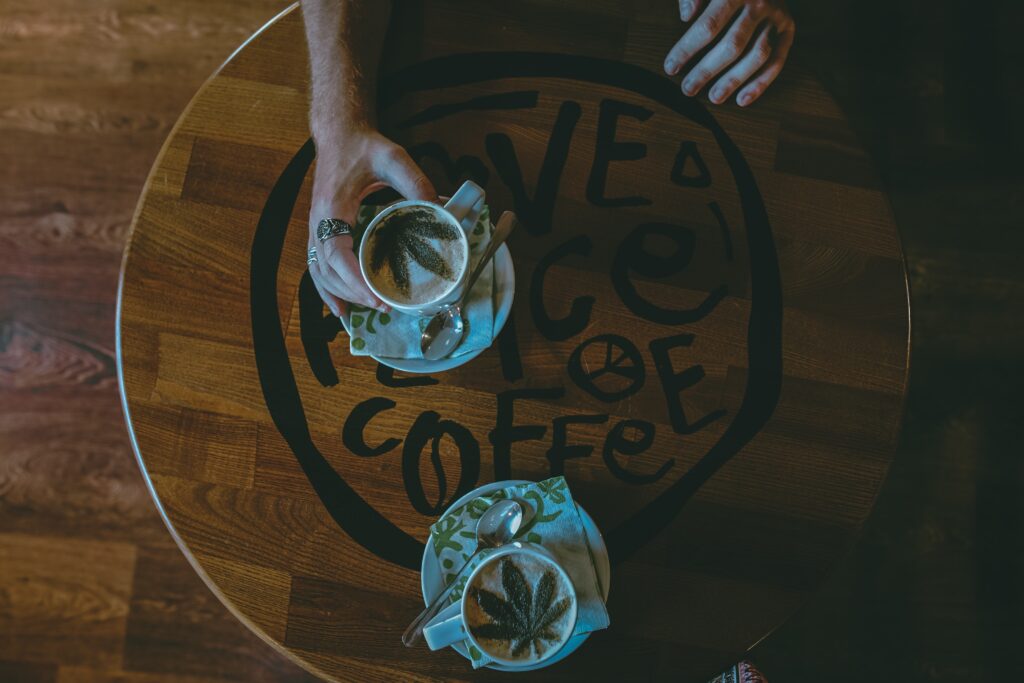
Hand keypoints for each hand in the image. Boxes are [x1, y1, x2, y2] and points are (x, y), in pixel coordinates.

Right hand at [308, 125, 436, 315]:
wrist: (340, 134)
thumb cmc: (363, 146)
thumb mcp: (394, 158)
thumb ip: (416, 183)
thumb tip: (441, 212)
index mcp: (331, 208)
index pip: (336, 254)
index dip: (354, 280)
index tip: (376, 296)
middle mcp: (317, 222)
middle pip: (327, 270)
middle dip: (353, 293)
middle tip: (384, 307)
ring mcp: (316, 228)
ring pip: (319, 272)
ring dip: (341, 295)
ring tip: (367, 311)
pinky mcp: (321, 230)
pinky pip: (318, 266)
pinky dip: (328, 289)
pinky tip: (342, 307)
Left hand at [665, 0, 794, 105]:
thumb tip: (686, 16)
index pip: (709, 26)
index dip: (687, 49)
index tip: (671, 67)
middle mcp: (759, 3)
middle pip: (732, 45)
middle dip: (707, 71)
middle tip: (688, 89)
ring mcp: (776, 17)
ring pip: (756, 56)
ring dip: (733, 80)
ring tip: (714, 97)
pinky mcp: (788, 28)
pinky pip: (777, 61)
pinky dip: (761, 83)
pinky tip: (742, 99)